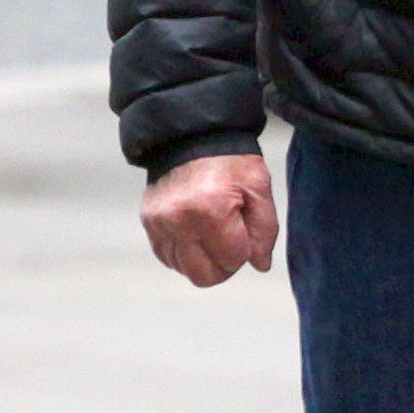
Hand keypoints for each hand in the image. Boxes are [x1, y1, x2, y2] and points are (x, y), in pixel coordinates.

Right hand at [141, 154, 278, 288]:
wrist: (192, 136)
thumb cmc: (230, 161)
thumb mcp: (258, 187)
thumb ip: (265, 230)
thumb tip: (259, 265)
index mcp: (211, 211)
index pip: (233, 260)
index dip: (245, 250)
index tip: (244, 227)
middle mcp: (179, 220)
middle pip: (203, 276)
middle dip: (223, 265)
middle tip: (229, 242)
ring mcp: (159, 223)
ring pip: (183, 269)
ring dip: (201, 259)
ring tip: (210, 232)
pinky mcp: (149, 222)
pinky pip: (166, 256)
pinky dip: (183, 252)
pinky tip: (194, 233)